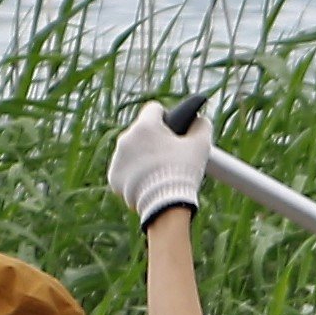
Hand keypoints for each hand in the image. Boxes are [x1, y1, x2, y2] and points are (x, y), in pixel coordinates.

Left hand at [106, 97, 213, 223]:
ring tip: (159, 171)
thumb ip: (201, 126)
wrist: (165, 205)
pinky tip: (147, 182)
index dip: (166, 118)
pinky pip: (125, 169)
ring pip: (132, 150)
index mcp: (145, 125)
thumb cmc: (183, 171)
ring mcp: (117, 157)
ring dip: (142, 156)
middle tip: (169, 156)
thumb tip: (199, 120)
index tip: (173, 131)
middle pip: (142, 131)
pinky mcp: (114, 176)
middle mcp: (126, 137)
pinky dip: (134, 174)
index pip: (154, 109)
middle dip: (154, 140)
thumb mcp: (200, 145)